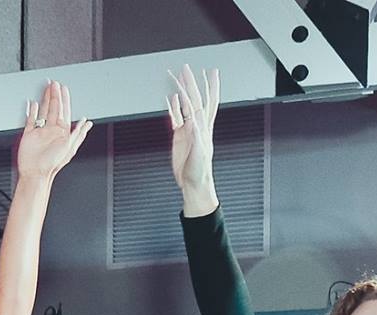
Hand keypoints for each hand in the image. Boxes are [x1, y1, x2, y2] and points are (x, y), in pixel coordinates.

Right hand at [15, 80, 93, 183]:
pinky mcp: (29, 135)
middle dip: (55, 95)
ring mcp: (40, 132)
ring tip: (47, 88)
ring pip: (43, 111)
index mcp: (62, 132)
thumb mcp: (69, 146)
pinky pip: (31, 120)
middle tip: (54, 83)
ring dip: (45, 99)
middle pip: (54, 108)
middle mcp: (51, 130)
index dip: (64, 99)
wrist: (35, 173)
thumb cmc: (52, 163)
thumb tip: (86, 122)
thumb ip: (77, 133)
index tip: (64, 88)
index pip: (64, 111)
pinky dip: (32, 111)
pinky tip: (34, 104)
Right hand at [166, 64, 220, 211]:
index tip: (202, 72)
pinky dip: (173, 107)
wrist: (193, 183)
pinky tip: (171, 99)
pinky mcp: (179, 136)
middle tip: (186, 69)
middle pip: (194, 98)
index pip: (203, 101)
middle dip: (191, 82)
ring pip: (185, 105)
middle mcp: (197, 125)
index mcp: (203, 126)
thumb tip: (193, 120)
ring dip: (183, 91)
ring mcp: (188, 129)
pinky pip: (176, 118)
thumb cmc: (199, 170)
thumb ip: (196, 136)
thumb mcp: (199, 153)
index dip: (204, 86)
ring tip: (180, 78)